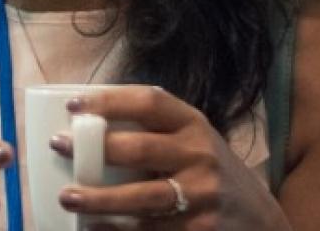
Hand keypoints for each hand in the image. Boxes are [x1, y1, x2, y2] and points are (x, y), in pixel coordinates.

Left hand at [48, 86, 289, 229]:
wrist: (261, 219)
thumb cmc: (207, 170)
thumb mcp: (192, 139)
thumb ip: (152, 129)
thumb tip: (81, 122)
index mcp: (194, 124)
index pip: (149, 102)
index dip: (109, 101)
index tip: (72, 106)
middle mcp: (201, 156)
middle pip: (140, 149)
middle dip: (94, 148)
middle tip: (58, 146)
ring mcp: (203, 197)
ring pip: (144, 198)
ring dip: (101, 199)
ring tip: (67, 197)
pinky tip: (92, 230)